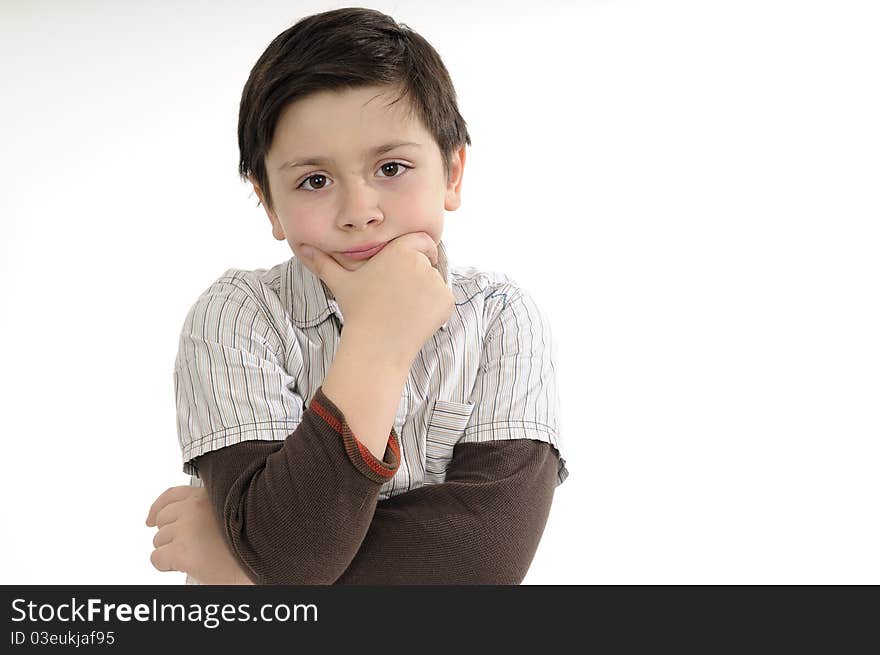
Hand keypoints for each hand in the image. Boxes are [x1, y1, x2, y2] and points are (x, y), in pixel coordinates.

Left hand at [145, 485, 254, 584]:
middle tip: (185, 545)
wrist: (262, 559)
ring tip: (193, 556)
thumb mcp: (233, 513)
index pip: (172, 495)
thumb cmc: (253, 540)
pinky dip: (165, 565)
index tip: (152, 518)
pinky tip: (183, 566)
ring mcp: (187, 528)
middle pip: (162, 518)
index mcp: (209, 495)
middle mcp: (195, 507)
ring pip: (159, 540)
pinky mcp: (181, 551)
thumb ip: (212, 509)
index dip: (158, 508)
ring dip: (170, 549)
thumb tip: (186, 519)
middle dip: (170, 533)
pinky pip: (157, 559)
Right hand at [296, 232, 454, 363]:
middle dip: (419, 275)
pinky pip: (444, 300)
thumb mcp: (341, 283)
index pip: (422, 240)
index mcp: (400, 250)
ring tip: (403, 309)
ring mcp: (436, 282)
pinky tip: (414, 318)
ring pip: (436, 282)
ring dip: (426, 293)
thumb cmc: (358, 312)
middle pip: (429, 262)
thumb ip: (324, 262)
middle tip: (399, 297)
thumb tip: (303, 248)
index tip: (407, 268)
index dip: (418, 251)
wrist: (376, 346)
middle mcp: (420, 262)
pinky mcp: (446, 301)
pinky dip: (435, 309)